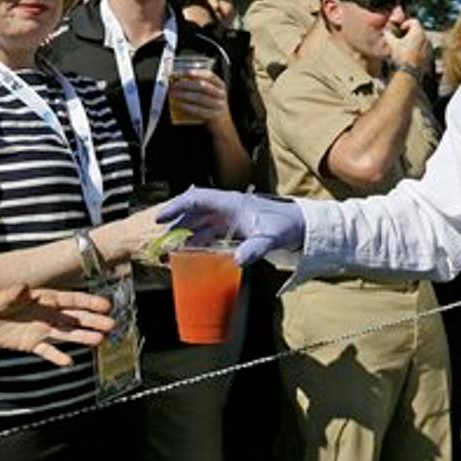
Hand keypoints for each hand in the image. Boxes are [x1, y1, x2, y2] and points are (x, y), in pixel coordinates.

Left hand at [0, 284, 114, 366]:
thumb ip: (12, 294)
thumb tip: (23, 288)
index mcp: (44, 298)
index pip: (71, 300)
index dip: (89, 303)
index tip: (105, 306)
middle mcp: (48, 314)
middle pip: (75, 318)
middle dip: (93, 321)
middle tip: (111, 326)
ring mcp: (41, 329)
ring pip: (67, 334)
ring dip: (83, 337)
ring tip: (100, 341)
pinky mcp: (31, 343)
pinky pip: (48, 350)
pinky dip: (57, 356)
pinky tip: (68, 361)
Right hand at [157, 188, 305, 265]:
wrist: (301, 227)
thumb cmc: (286, 225)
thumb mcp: (271, 237)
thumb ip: (255, 248)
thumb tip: (237, 261)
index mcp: (231, 203)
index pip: (196, 199)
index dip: (176, 207)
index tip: (159, 219)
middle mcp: (226, 208)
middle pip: (193, 213)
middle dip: (175, 227)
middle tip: (162, 245)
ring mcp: (228, 218)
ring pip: (198, 225)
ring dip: (184, 237)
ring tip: (171, 253)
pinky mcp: (232, 229)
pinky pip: (207, 234)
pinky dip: (196, 244)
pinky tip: (190, 256)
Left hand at [169, 68, 228, 125]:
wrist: (221, 122)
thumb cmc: (211, 104)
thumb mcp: (210, 93)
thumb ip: (198, 85)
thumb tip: (179, 78)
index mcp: (220, 85)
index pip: (209, 75)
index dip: (197, 73)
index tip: (184, 73)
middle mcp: (221, 94)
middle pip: (203, 86)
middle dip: (187, 84)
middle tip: (174, 85)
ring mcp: (219, 105)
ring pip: (201, 98)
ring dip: (185, 95)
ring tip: (174, 94)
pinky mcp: (214, 116)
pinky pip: (200, 110)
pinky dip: (188, 107)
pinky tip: (180, 105)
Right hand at [386, 18, 430, 70]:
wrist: (410, 74)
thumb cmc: (401, 57)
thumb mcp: (392, 44)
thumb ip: (388, 34)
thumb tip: (386, 31)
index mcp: (418, 32)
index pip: (414, 21)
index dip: (405, 24)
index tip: (400, 30)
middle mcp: (426, 38)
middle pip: (418, 30)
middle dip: (410, 33)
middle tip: (401, 39)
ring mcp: (430, 48)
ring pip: (422, 40)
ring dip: (414, 42)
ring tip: (405, 48)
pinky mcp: (431, 57)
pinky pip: (424, 49)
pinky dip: (418, 50)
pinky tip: (411, 56)